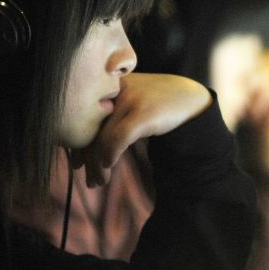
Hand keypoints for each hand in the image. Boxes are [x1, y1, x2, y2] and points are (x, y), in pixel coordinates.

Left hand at [70, 72, 210, 186]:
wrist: (191, 99)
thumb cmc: (155, 106)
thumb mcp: (128, 107)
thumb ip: (108, 120)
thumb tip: (81, 150)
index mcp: (107, 86)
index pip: (84, 120)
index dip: (78, 144)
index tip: (78, 163)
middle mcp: (114, 89)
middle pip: (92, 130)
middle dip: (88, 159)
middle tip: (89, 181)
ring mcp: (130, 99)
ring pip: (103, 137)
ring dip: (98, 165)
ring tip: (99, 182)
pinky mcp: (144, 112)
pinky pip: (119, 138)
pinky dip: (111, 154)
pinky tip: (109, 166)